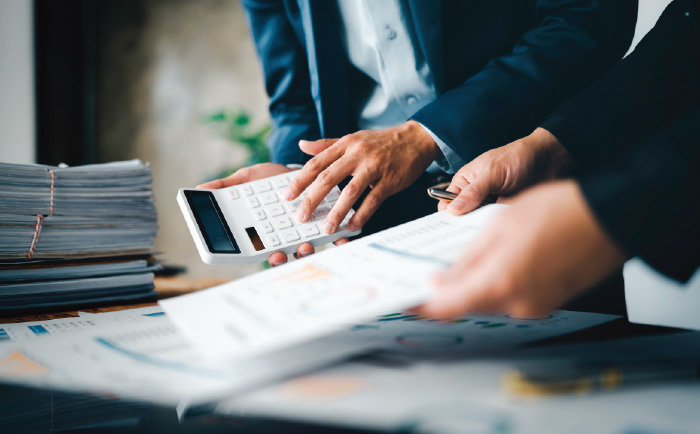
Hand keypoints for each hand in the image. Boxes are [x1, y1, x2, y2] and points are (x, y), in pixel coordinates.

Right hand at [197, 163, 346, 265]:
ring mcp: (305, 233)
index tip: (274, 254)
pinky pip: (332, 239)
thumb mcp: (245, 179)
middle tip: (288, 253)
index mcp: (265, 231)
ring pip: (307, 250)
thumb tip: (197, 191)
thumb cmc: (269, 177)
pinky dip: (338, 241)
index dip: (270, 255)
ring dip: (309, 251)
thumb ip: (226, 186)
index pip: (264, 250)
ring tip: (309, 244)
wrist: (299, 166)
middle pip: (287, 255)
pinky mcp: (325, 225)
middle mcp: (285, 237)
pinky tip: (343, 238)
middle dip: (289, 257)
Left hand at [283, 121, 440, 233]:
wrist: (415, 139)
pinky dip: (362, 215)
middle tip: (301, 217)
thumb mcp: (352, 138)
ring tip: (327, 228)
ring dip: (337, 212)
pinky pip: (373, 200)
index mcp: (345, 145)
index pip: (316, 163)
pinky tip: (353, 226)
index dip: (300, 181)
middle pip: (328, 178)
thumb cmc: (381, 142)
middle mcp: (357, 155)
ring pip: (350, 191)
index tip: (287, 196)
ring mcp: (374, 168)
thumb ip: (326, 145)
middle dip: (312, 199)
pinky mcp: (389, 181)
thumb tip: (302, 146)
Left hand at [416, 180, 627, 318]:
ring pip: (490, 299)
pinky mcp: (549, 300)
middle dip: (448, 290)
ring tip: (463, 259)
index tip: (405, 300)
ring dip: (474, 283)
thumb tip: (442, 282)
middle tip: (430, 273)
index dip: (421, 305)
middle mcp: (516, 303)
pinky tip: (496, 260)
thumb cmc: (559, 212)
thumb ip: (468, 260)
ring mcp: (535, 305)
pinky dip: (498, 282)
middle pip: (468, 304)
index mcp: (498, 284)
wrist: (612, 216)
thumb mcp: (500, 227)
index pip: (446, 307)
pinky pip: (512, 295)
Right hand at [440, 128, 572, 214]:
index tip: (452, 227)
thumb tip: (452, 210)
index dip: (447, 215)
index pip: (447, 203)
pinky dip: (501, 225)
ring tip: (492, 224)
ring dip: (486, 224)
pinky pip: (498, 224)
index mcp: (465, 181)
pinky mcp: (505, 212)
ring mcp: (490, 205)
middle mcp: (476, 194)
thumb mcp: (492, 172)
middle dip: (467, 224)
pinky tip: (506, 224)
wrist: (550, 159)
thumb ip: (473, 192)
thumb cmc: (518, 157)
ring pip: (481, 223)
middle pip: (463, 217)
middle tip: (472, 230)